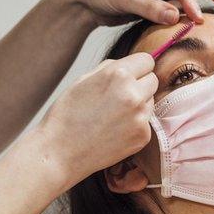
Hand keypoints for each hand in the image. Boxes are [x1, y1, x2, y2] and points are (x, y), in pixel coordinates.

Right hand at [32, 53, 157, 189]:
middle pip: (153, 80)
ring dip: (139, 104)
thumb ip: (110, 68)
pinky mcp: (143, 136)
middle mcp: (133, 94)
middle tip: (119, 97)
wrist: (60, 153)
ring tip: (113, 115)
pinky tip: (115, 130)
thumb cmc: (66, 115)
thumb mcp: (83, 80)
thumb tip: (130, 65)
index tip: (130, 75)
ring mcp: (140, 117)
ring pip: (151, 101)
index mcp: (118, 75)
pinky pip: (146, 122)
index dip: (137, 67)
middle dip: (140, 84)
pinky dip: (135, 124)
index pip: (146, 60)